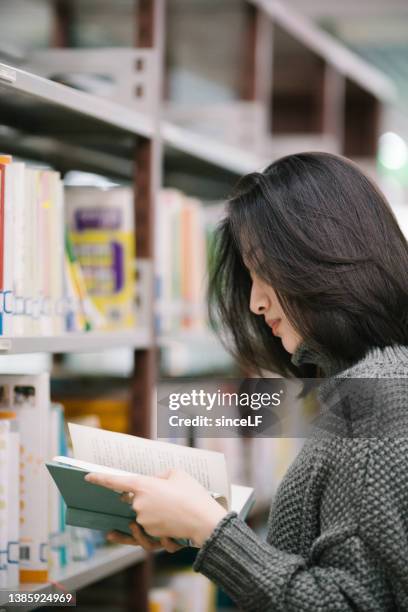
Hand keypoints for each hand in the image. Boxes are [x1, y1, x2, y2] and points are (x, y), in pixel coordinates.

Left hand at [85, 468, 227, 547]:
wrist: (204, 521)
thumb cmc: (193, 494)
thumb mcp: (177, 474)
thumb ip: (159, 476)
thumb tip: (152, 483)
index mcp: (143, 485)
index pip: (116, 481)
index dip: (100, 479)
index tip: (86, 477)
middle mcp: (139, 504)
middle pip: (131, 500)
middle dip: (144, 497)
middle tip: (166, 496)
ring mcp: (143, 522)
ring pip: (138, 517)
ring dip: (150, 514)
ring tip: (170, 511)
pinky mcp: (151, 535)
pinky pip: (141, 534)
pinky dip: (134, 533)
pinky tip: (120, 533)